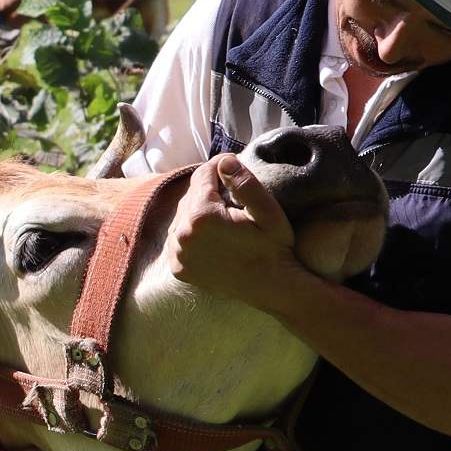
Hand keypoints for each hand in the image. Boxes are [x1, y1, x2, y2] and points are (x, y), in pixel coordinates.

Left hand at [170, 154, 308, 311]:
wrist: (271, 288)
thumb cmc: (273, 248)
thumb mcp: (268, 212)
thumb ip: (244, 183)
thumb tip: (224, 161)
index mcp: (202, 216)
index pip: (202, 175)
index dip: (218, 167)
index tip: (230, 165)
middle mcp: (182, 234)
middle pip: (190, 195)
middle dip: (208, 191)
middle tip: (230, 194)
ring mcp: (178, 254)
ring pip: (182, 217)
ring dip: (198, 211)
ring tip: (221, 216)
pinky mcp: (178, 268)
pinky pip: (178, 239)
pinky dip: (191, 233)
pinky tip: (211, 236)